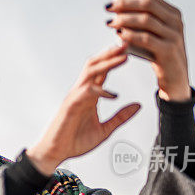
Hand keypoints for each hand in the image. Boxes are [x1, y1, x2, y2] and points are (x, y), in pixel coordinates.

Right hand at [27, 43, 140, 174]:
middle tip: (127, 42)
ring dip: (107, 63)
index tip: (130, 48)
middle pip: (95, 65)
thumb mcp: (105, 130)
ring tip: (122, 56)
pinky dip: (99, 91)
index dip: (115, 58)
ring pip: (90, 73)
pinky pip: (85, 94)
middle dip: (111, 53)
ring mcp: (75, 97)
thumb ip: (120, 117)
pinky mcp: (70, 107)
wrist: (55, 153)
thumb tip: (138, 106)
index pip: (103, 71)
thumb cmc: (75, 140)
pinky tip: (112, 94)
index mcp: (90, 95)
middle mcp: (82, 92)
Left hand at [106, 0, 190, 101]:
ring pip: (146, 20)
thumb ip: (151, 13)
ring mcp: (174, 36)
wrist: (176, 80)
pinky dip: (131, 35)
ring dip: (125, 19)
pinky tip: (119, 35)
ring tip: (110, 22)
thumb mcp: (157, 32)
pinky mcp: (168, 51)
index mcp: (172, 13)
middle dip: (126, 3)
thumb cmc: (161, 53)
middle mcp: (175, 21)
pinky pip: (146, 39)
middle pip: (148, 5)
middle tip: (108, 6)